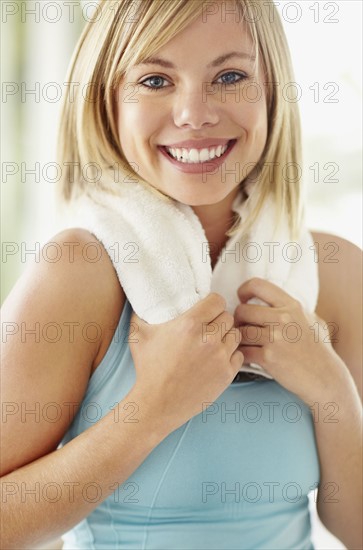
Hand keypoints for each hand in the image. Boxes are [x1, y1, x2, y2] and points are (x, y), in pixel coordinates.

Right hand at [129, 293, 242, 432]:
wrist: (157, 403)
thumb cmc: (148, 368)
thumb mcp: (139, 335)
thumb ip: (141, 313)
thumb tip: (140, 300)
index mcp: (190, 325)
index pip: (217, 301)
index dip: (213, 303)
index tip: (208, 308)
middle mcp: (209, 339)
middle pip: (228, 317)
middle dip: (219, 319)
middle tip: (209, 326)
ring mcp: (220, 357)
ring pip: (236, 335)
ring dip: (227, 336)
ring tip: (215, 341)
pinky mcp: (226, 374)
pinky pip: (238, 355)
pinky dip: (230, 355)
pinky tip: (218, 357)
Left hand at [234, 277, 345, 404]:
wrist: (326, 377)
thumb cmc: (319, 349)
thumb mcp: (312, 320)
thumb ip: (293, 308)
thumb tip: (275, 298)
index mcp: (291, 305)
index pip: (257, 285)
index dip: (243, 291)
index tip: (242, 300)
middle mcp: (283, 318)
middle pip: (242, 310)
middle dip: (238, 320)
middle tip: (243, 328)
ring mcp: (275, 338)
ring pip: (239, 332)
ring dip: (238, 339)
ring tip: (245, 344)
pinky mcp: (269, 358)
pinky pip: (242, 352)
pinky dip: (241, 355)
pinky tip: (248, 357)